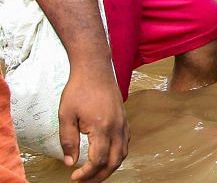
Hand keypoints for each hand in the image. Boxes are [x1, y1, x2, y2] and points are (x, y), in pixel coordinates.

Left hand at [59, 62, 127, 181]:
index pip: (98, 160)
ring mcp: (123, 122)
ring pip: (123, 153)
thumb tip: (70, 162)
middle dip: (100, 176)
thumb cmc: (79, 89)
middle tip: (84, 181)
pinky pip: (126, 142)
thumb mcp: (66, 115)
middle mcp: (117, 127)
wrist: (95, 69)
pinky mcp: (124, 119)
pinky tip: (105, 155)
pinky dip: (117, 154)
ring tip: (94, 172)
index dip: (86, 173)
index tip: (74, 176)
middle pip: (115, 161)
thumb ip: (68, 141)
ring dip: (110, 167)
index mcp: (102, 127)